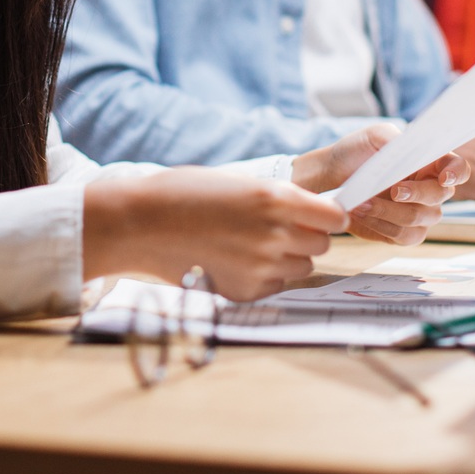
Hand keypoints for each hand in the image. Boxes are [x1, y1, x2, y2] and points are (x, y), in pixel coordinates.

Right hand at [82, 168, 343, 300]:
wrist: (140, 225)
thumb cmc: (184, 194)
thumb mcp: (239, 181)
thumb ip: (278, 197)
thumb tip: (312, 211)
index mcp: (275, 198)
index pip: (334, 216)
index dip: (327, 215)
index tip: (317, 215)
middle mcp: (275, 234)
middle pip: (321, 244)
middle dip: (306, 236)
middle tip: (277, 228)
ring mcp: (261, 267)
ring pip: (302, 267)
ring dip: (287, 258)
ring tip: (252, 245)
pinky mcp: (245, 292)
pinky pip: (276, 287)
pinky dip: (265, 277)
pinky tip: (237, 261)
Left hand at [290, 123, 466, 245]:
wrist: (333, 176)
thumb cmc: (358, 152)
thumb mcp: (374, 136)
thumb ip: (395, 139)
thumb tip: (409, 149)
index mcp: (430, 162)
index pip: (457, 168)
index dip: (457, 172)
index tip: (443, 177)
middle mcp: (430, 189)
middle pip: (441, 195)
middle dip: (417, 193)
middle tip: (394, 190)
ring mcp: (420, 213)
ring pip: (420, 218)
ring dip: (391, 212)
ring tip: (363, 202)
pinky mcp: (403, 233)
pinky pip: (404, 236)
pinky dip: (382, 225)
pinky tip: (362, 214)